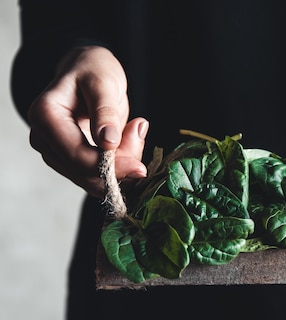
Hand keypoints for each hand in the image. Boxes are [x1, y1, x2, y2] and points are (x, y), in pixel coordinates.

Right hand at [27, 46, 147, 197]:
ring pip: (92, 180)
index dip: (110, 167)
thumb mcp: (103, 82)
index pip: (76, 155)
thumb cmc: (93, 71)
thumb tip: (108, 142)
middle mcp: (43, 138)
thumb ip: (106, 112)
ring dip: (121, 166)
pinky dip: (119, 167)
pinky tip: (129, 143)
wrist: (88, 72)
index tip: (140, 167)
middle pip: (84, 173)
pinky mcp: (70, 160)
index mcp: (45, 116)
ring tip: (134, 132)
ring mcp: (55, 152)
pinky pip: (97, 177)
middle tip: (140, 137)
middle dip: (119, 167)